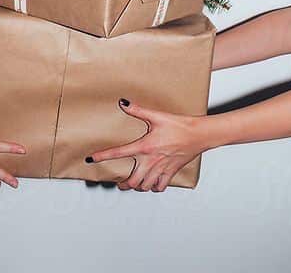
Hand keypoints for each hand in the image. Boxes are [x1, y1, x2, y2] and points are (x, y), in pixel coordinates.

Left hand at [86, 99, 207, 191]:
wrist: (198, 135)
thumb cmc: (179, 125)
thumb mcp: (157, 116)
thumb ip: (138, 110)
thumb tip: (123, 103)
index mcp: (144, 147)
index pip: (119, 153)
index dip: (103, 156)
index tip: (92, 159)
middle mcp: (151, 161)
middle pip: (132, 181)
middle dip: (123, 184)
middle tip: (119, 183)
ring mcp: (161, 169)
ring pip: (145, 186)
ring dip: (138, 186)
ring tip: (134, 184)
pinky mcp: (171, 172)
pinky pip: (160, 186)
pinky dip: (154, 187)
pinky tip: (152, 183)